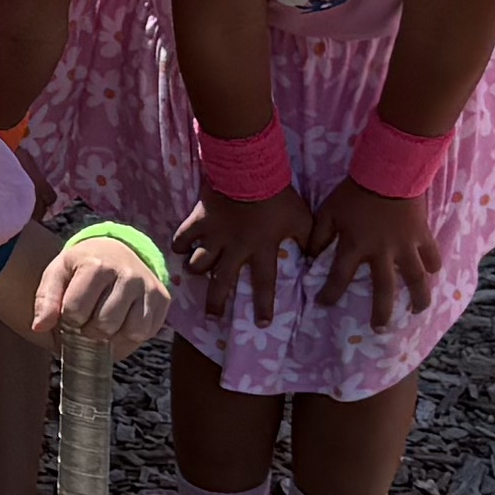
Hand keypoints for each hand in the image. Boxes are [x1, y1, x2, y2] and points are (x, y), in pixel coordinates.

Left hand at [29, 229, 173, 356]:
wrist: (116, 250)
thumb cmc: (81, 267)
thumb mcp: (57, 274)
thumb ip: (44, 299)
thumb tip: (39, 327)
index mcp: (96, 264)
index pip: (75, 311)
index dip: (68, 319)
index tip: (70, 312)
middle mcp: (127, 273)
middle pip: (103, 325)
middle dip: (89, 330)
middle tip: (86, 319)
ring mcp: (147, 286)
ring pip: (129, 331)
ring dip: (111, 335)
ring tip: (102, 322)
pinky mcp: (162, 298)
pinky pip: (145, 332)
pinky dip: (129, 336)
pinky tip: (120, 323)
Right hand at [187, 184, 314, 327]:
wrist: (249, 171)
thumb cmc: (278, 196)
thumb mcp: (301, 218)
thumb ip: (307, 240)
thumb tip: (315, 258)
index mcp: (260, 249)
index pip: (264, 284)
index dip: (263, 305)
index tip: (262, 324)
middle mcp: (234, 249)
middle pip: (221, 282)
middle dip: (216, 302)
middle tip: (213, 317)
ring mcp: (213, 236)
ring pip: (198, 263)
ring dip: (196, 271)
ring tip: (194, 275)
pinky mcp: (198, 220)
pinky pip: (182, 238)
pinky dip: (180, 244)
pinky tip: (180, 249)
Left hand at [306, 181, 443, 333]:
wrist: (389, 171)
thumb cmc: (355, 191)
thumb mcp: (329, 211)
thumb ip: (318, 235)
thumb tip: (309, 256)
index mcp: (356, 247)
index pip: (338, 278)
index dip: (329, 293)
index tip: (324, 304)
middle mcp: (382, 253)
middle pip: (384, 290)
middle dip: (381, 312)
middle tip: (379, 328)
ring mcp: (405, 246)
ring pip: (415, 279)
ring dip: (418, 298)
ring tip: (417, 311)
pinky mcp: (422, 235)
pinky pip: (431, 256)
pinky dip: (433, 266)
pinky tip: (433, 275)